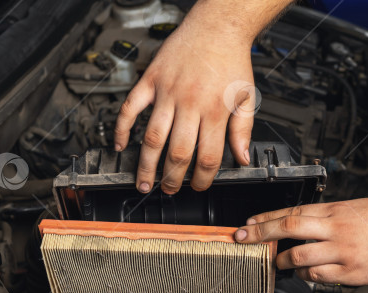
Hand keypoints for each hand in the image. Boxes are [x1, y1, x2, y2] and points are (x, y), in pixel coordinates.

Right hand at [113, 10, 256, 194]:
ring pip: (153, 137)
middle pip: (177, 153)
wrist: (218, 26)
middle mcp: (190, 103)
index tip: (198, 187)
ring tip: (143, 182)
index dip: (202, 179)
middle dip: (172, 178)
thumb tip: (242, 158)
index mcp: (215, 111)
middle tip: (169, 190)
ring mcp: (167, 92)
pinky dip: (123, 128)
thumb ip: (243, 130)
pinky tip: (120, 146)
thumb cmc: (231, 60)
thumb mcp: (247, 97)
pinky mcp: (151, 80)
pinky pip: (131, 108)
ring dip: (146, 164)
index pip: (207, 157)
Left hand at [234, 199, 367, 284]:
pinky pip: (319, 276)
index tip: (249, 222)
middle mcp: (336, 229)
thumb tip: (306, 222)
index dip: (267, 218)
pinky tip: (304, 273)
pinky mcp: (351, 272)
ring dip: (283, 260)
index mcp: (337, 210)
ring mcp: (343, 252)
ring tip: (277, 261)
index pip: (293, 211)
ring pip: (300, 256)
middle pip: (289, 228)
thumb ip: (331, 215)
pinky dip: (307, 275)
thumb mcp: (357, 207)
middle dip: (261, 234)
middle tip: (242, 238)